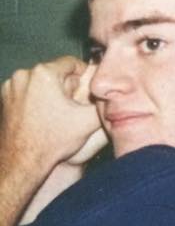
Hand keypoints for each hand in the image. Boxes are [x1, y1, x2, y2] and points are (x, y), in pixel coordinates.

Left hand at [0, 56, 104, 170]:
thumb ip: (103, 101)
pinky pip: (27, 92)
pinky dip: (37, 100)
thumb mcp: (88, 120)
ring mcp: (10, 87)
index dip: (84, 77)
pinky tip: (43, 117)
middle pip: (55, 72)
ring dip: (51, 93)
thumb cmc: (53, 141)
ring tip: (57, 114)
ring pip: (40, 82)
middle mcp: (23, 75)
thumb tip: (113, 93)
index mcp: (44, 74)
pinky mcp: (4, 99)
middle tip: (73, 108)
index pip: (72, 63)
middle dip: (66, 87)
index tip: (86, 93)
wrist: (23, 162)